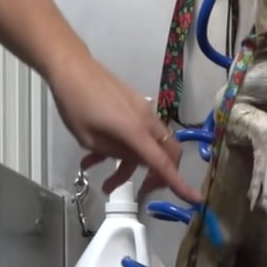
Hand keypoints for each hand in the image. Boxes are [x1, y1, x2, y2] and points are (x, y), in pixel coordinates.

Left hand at [47, 54, 201, 203]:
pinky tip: (96, 158)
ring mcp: (142, 112)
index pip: (163, 163)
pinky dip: (124, 150)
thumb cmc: (75, 104)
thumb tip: (136, 159)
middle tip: (142, 188)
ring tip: (105, 182)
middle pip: (168, 154)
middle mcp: (147, 121)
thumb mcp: (89, 138)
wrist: (71, 66)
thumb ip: (116, 152)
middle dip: (160, 176)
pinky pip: (139, 134)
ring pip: (150, 146)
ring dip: (131, 167)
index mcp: (136, 131)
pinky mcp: (135, 107)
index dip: (179, 184)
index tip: (195, 200)